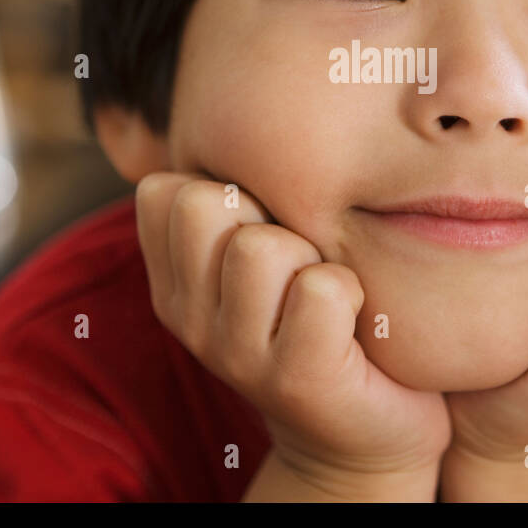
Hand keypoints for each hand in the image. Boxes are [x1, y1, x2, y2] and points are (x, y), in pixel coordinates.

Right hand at [135, 171, 451, 495]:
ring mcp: (237, 355)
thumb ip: (234, 198)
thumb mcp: (262, 255)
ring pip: (262, 245)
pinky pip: (322, 289)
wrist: (362, 429)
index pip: (165, 188)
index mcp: (173, 282)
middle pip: (206, 204)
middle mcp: (189, 320)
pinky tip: (354, 320)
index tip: (264, 229)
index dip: (229, 190)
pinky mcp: (298, 379)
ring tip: (324, 292)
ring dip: (311, 255)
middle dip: (267, 215)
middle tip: (300, 261)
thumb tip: (232, 98)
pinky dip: (351, 291)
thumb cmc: (320, 316)